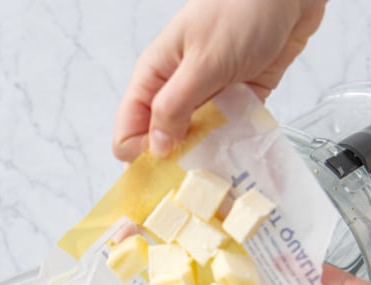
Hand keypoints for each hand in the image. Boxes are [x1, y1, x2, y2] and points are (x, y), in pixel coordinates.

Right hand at [112, 0, 325, 161]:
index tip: (165, 173)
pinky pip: (227, 138)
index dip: (141, 158)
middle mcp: (177, 94)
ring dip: (206, 163)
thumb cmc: (241, 10)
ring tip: (220, 178)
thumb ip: (175, 107)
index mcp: (154, 79)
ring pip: (195, 147)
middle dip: (175, 167)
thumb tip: (156, 149)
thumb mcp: (202, 61)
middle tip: (195, 182)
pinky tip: (240, 162)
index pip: (128, 134)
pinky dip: (232, 151)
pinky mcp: (237, 105)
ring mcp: (207, 101)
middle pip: (161, 146)